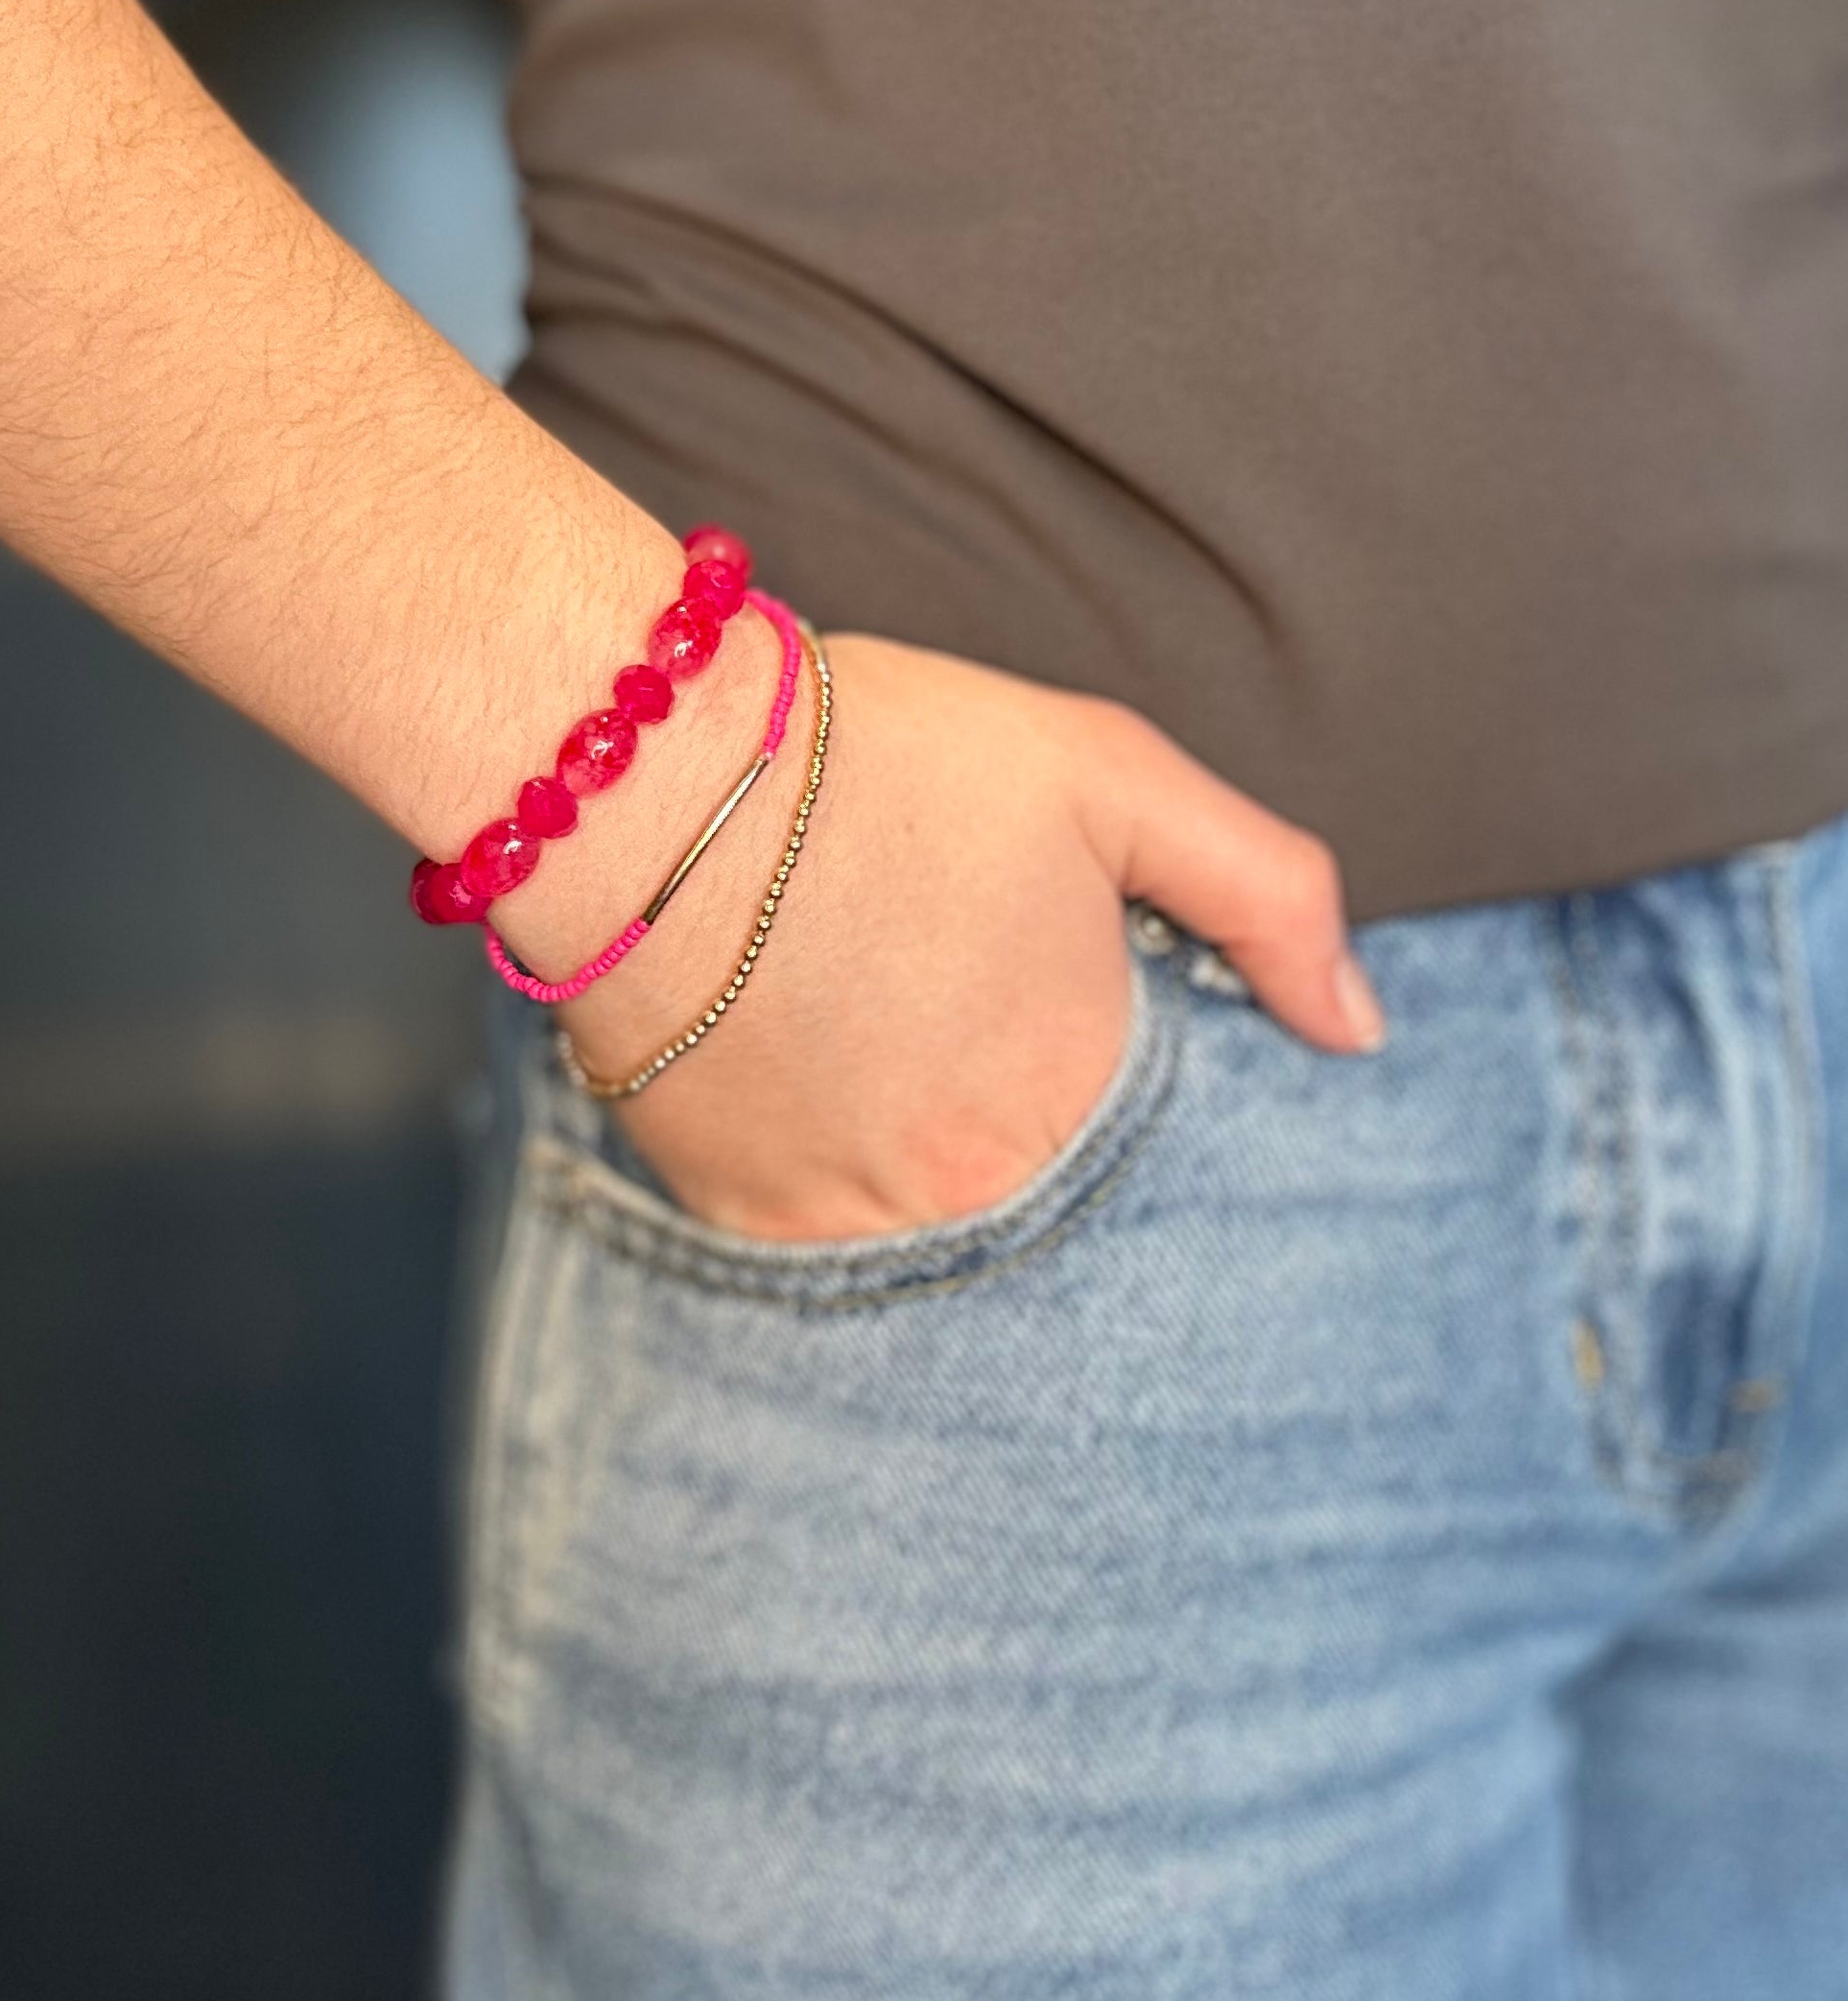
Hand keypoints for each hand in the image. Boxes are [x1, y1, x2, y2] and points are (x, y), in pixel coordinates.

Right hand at [555, 631, 1387, 1244]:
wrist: (641, 781)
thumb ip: (1269, 896)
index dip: (1141, 1097)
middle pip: (1056, 1206)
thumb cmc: (884, 760)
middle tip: (975, 1031)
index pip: (1167, 1161)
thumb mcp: (1113, 777)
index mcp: (1085, 1096)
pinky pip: (824, 1240)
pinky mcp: (742, 1220)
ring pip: (943, 1231)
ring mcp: (852, 1222)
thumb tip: (1360, 1030)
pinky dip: (839, 1178)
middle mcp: (978, 1193)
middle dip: (1038, 1133)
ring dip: (941, 1165)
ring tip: (897, 1052)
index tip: (1089, 1032)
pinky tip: (823, 1081)